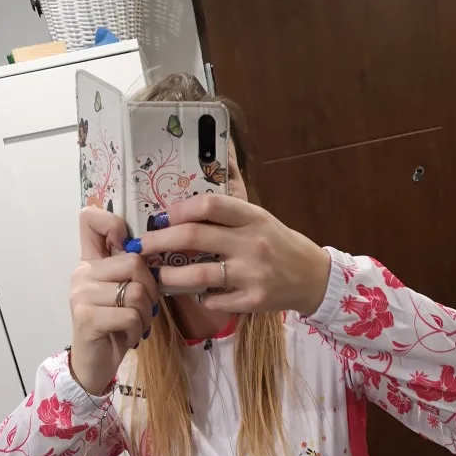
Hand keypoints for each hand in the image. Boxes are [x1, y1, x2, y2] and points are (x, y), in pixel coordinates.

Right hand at [70, 208, 159, 394]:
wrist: (94, 365)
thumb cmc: (115, 326)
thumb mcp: (124, 293)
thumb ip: (131, 270)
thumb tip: (158, 250)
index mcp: (90, 262)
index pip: (89, 219)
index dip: (113, 222)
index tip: (127, 245)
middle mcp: (81, 273)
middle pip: (133, 262)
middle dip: (150, 289)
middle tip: (143, 309)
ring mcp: (81, 295)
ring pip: (136, 291)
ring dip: (144, 314)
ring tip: (133, 325)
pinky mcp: (86, 317)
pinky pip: (130, 315)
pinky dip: (136, 330)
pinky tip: (126, 337)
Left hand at [138, 196, 330, 315]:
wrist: (313, 278)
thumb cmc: (280, 244)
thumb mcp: (261, 217)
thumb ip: (232, 202)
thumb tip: (217, 154)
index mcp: (253, 217)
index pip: (210, 204)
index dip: (179, 209)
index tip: (161, 217)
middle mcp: (252, 243)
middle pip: (195, 237)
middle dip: (160, 241)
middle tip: (141, 247)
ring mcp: (252, 274)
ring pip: (199, 275)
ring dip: (170, 276)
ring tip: (156, 276)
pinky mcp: (253, 301)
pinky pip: (215, 300)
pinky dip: (201, 298)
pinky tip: (194, 294)